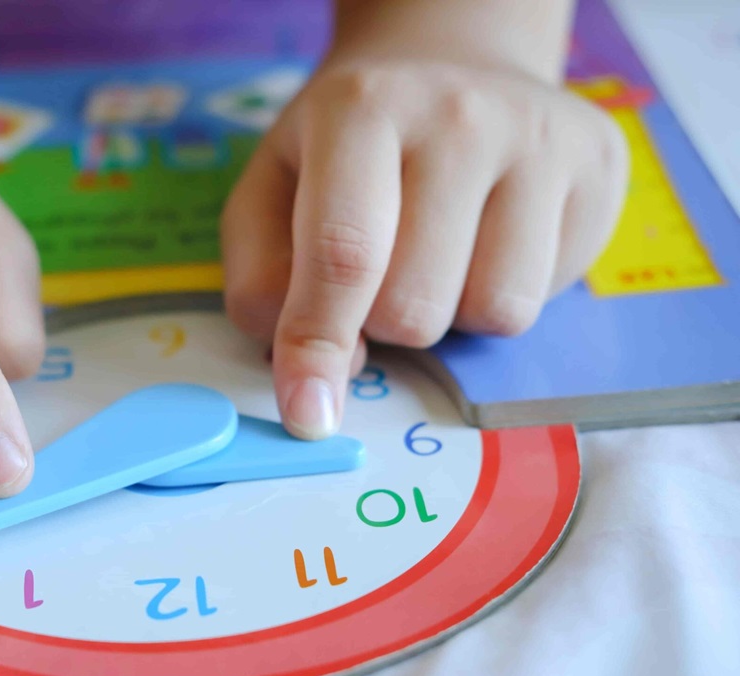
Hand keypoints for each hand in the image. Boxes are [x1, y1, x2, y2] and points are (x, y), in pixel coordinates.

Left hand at [221, 57, 626, 438]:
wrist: (448, 73)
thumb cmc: (342, 155)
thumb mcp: (268, 197)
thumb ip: (263, 283)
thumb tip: (317, 372)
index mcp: (360, 110)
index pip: (344, 254)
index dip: (319, 346)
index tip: (308, 417)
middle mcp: (459, 115)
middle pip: (415, 306)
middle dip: (382, 323)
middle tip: (379, 271)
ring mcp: (539, 139)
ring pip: (494, 314)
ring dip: (450, 315)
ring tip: (435, 253)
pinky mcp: (597, 168)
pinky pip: (547, 298)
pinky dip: (502, 294)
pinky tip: (487, 240)